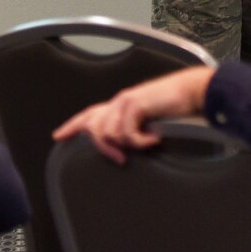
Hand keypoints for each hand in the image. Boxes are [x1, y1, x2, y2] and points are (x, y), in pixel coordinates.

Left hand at [51, 65, 215, 164]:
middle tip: (121, 160)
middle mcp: (118, 102)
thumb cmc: (176, 108)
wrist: (193, 92)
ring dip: (128, 144)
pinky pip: (127, 134)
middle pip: (93, 128)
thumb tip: (122, 148)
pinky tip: (154, 139)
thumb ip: (133, 129)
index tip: (57, 136)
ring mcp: (125, 102)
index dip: (72, 125)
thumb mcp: (149, 122)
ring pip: (109, 134)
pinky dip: (141, 142)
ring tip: (147, 143)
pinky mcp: (134, 105)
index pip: (89, 114)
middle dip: (104, 148)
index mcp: (119, 105)